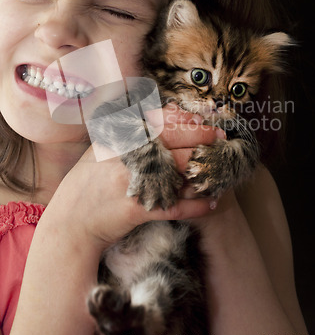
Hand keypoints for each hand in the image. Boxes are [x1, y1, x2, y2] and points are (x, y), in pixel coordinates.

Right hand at [44, 103, 225, 253]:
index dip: (189, 120)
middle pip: (177, 141)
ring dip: (206, 172)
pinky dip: (197, 206)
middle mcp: (128, 154)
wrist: (70, 221)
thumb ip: (130, 132)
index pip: (163, 120)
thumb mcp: (103, 147)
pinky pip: (177, 206)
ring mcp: (133, 180)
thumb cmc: (88, 181)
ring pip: (181, 172)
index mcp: (120, 136)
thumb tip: (166, 113)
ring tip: (221, 170)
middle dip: (205, 138)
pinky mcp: (138, 208)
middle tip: (222, 139)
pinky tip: (211, 203)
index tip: (207, 120)